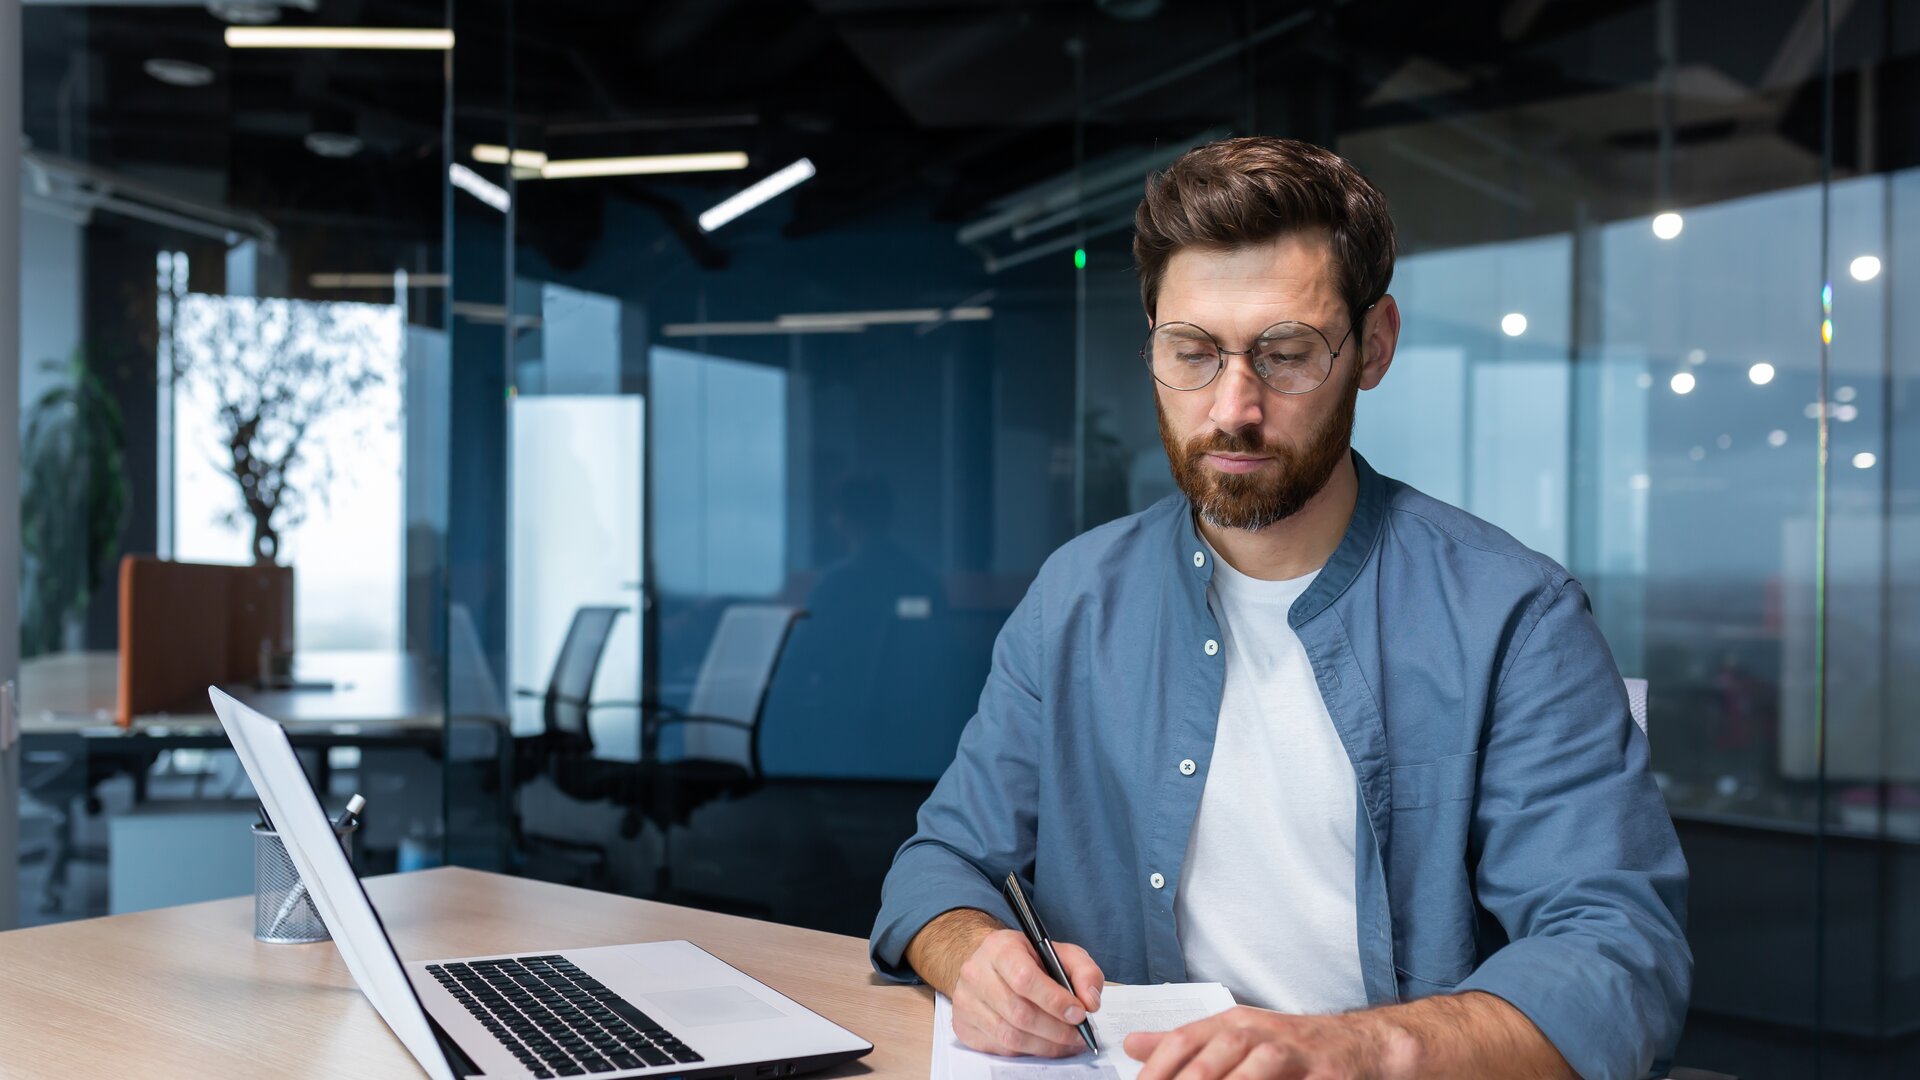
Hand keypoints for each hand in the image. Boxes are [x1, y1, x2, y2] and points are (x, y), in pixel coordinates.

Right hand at [950, 928, 1104, 1057]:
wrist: (988, 964)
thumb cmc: (1026, 959)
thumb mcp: (1060, 953)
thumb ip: (1084, 971)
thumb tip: (1090, 1001)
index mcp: (1000, 948)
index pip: (1025, 978)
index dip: (1055, 1001)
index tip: (1079, 1013)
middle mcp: (976, 973)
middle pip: (1019, 1012)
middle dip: (1056, 1030)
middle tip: (1078, 1035)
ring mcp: (965, 1001)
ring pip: (1009, 1035)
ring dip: (1045, 1045)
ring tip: (1066, 1043)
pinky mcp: (963, 1025)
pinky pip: (999, 1048)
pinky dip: (1027, 1051)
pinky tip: (1044, 1044)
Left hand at [1125, 1005, 1417, 1079]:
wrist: (1361, 1045)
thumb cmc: (1293, 1046)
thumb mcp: (1237, 1035)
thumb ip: (1187, 1043)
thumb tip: (1132, 1046)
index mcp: (1233, 1022)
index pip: (1183, 1040)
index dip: (1156, 1068)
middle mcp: (1259, 1032)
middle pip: (1212, 1057)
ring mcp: (1292, 1052)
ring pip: (1252, 1069)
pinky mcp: (1322, 1072)